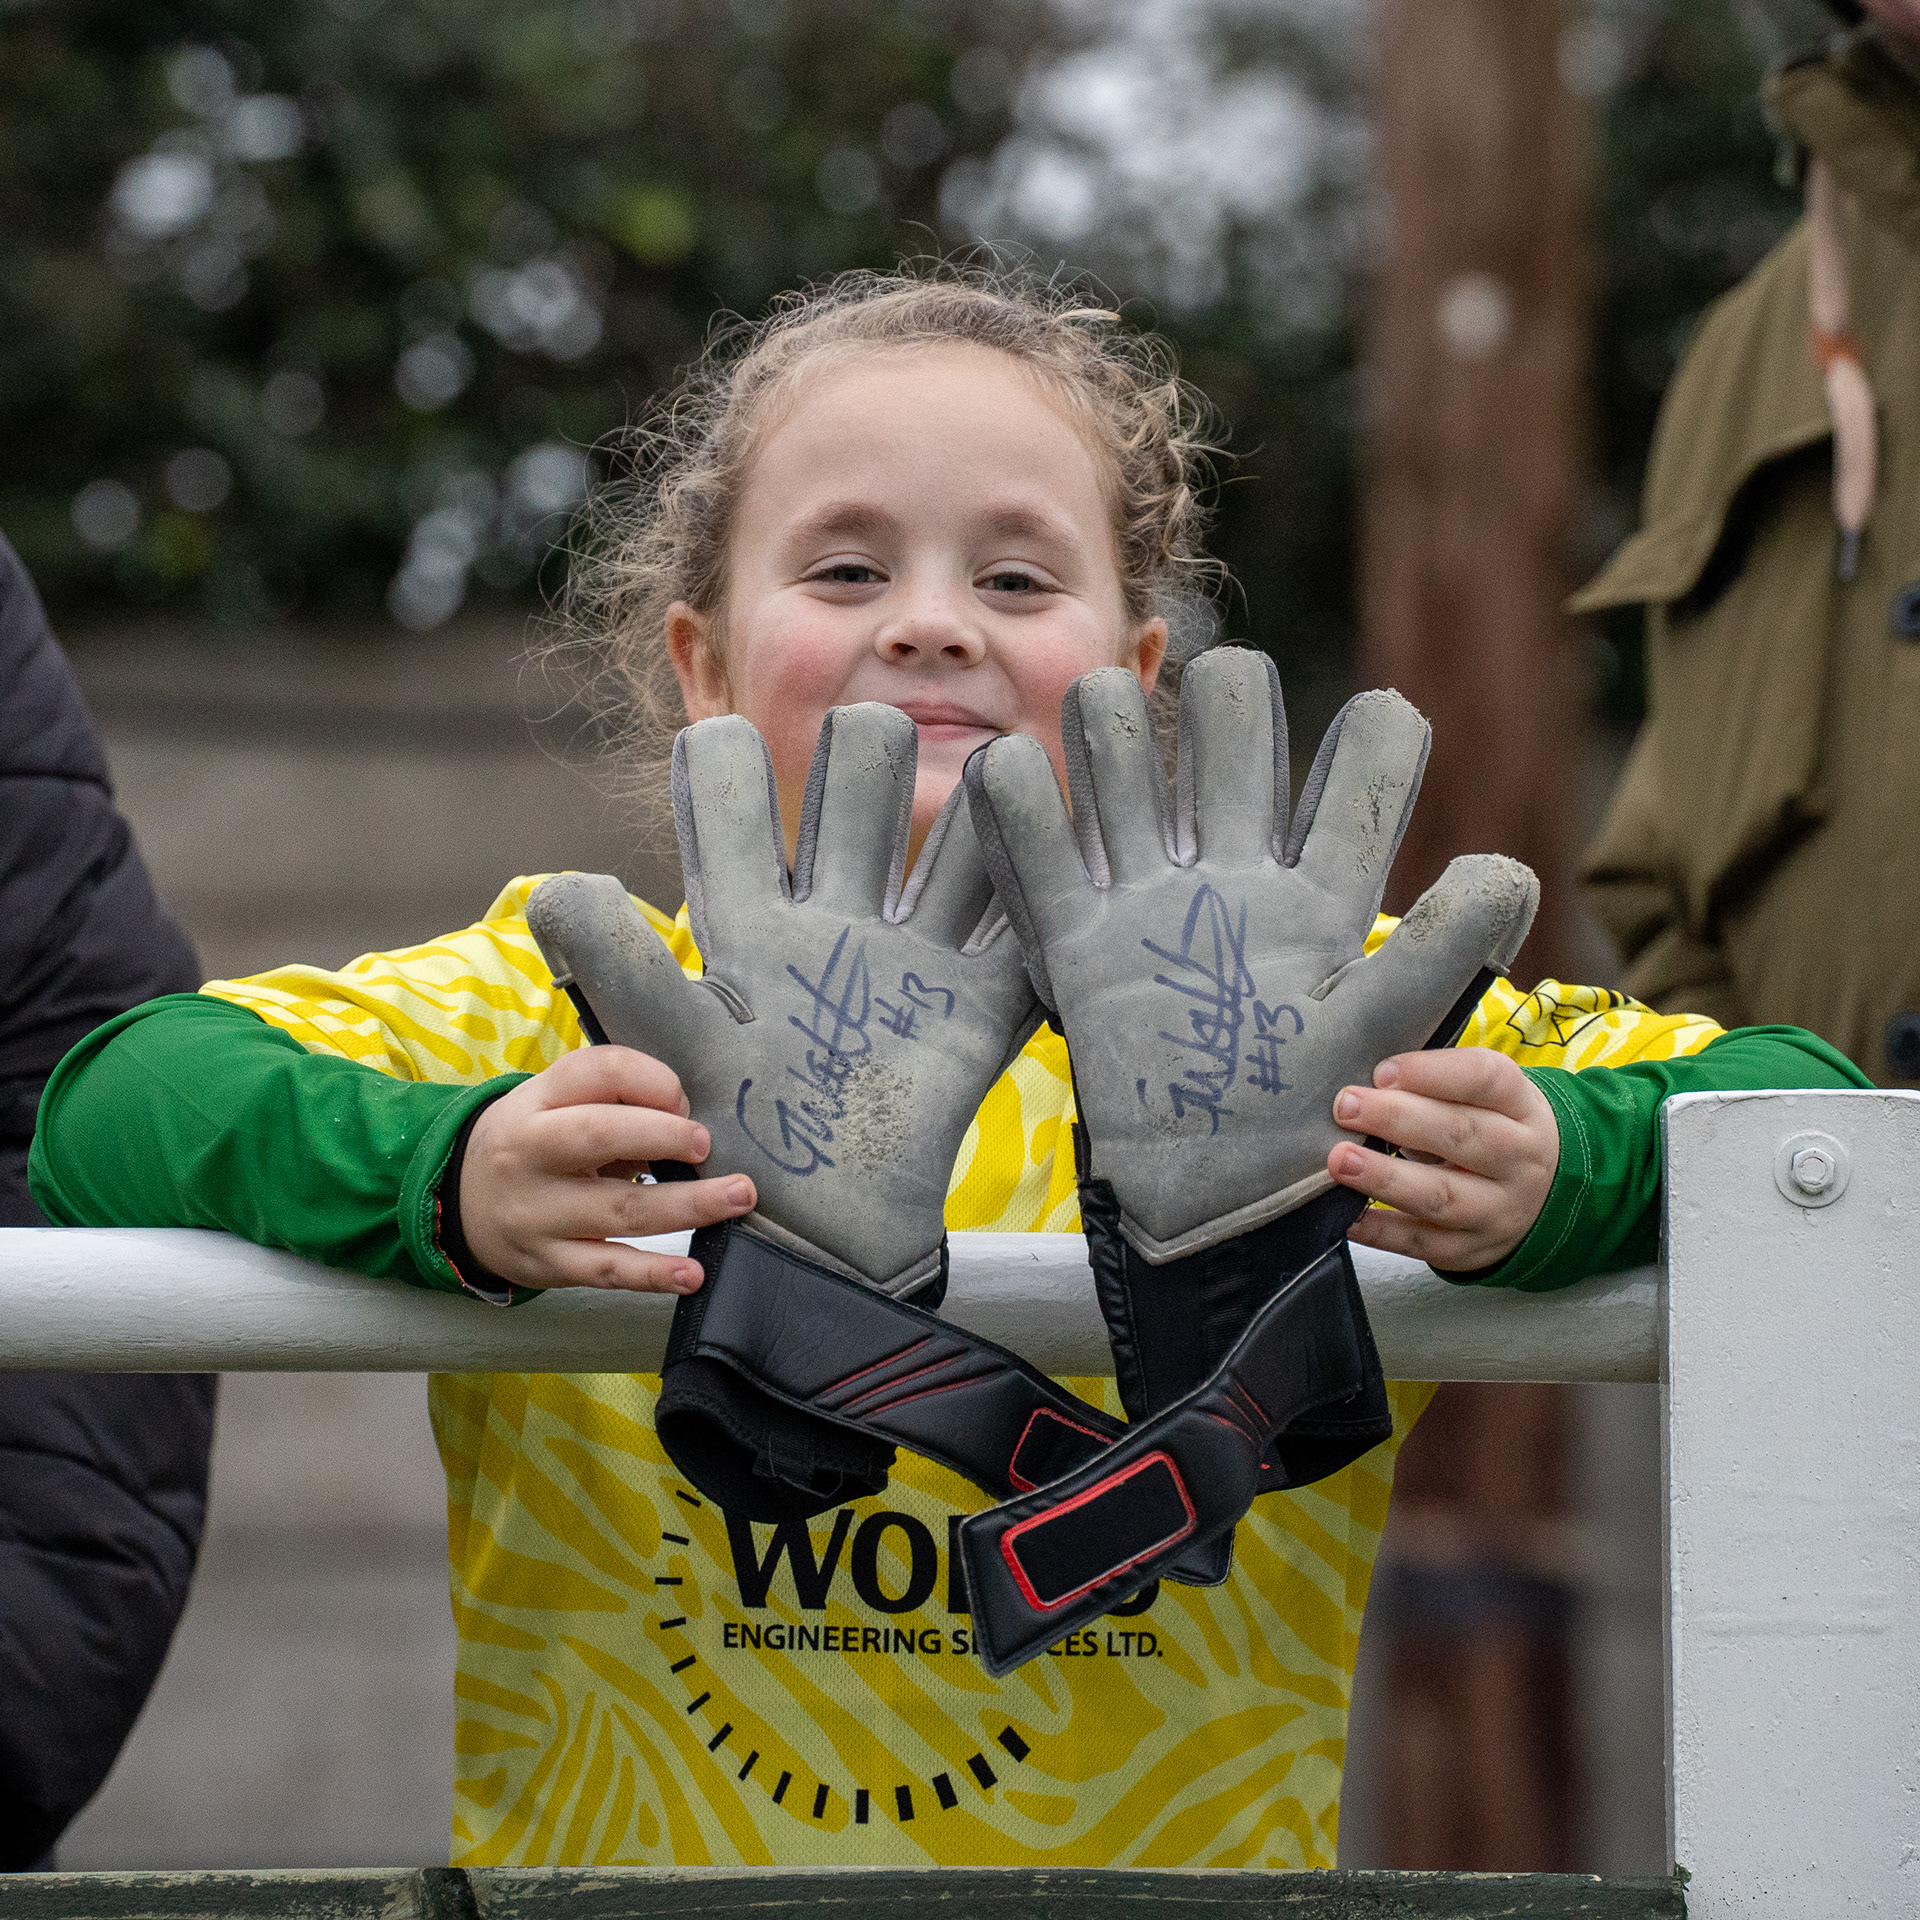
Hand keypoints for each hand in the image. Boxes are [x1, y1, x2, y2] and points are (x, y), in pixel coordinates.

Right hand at [458, 1046, 755, 1293]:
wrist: (460, 1200)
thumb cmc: (533, 1140)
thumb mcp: (556, 1101)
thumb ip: (615, 1098)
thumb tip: (684, 1121)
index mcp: (537, 1102)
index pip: (596, 1072)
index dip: (649, 1081)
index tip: (684, 1100)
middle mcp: (530, 1154)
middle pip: (599, 1136)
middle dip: (662, 1136)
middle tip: (707, 1144)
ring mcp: (537, 1214)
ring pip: (618, 1210)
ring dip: (687, 1206)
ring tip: (738, 1198)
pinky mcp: (548, 1264)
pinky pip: (608, 1269)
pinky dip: (653, 1275)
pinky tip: (691, 1275)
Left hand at [1327, 1047, 1557, 1272]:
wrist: (1543, 1197)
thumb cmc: (1492, 1130)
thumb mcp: (1485, 1098)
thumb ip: (1435, 1085)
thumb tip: (1366, 1085)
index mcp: (1521, 1106)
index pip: (1485, 1079)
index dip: (1432, 1073)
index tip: (1382, 1072)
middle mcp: (1519, 1158)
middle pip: (1461, 1135)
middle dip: (1396, 1119)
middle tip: (1346, 1108)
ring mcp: (1499, 1209)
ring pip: (1441, 1195)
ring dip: (1385, 1178)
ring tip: (1341, 1161)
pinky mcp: (1472, 1248)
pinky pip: (1423, 1243)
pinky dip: (1381, 1231)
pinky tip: (1349, 1216)